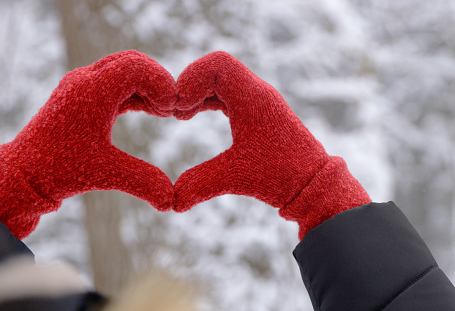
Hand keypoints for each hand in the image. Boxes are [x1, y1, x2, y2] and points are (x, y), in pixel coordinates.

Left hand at [0, 51, 176, 238]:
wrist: (23, 173)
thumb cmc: (58, 170)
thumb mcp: (105, 173)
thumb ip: (141, 181)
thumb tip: (171, 200)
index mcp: (91, 91)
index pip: (135, 68)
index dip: (161, 83)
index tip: (171, 110)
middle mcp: (85, 81)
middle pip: (131, 62)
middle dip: (156, 81)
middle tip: (170, 108)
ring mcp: (81, 86)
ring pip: (122, 70)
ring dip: (145, 86)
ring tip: (162, 111)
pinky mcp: (80, 96)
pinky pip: (114, 83)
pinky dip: (134, 92)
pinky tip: (150, 111)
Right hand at [173, 51, 369, 238]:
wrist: (312, 182)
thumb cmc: (280, 177)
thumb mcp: (236, 178)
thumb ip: (201, 184)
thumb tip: (172, 201)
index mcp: (253, 99)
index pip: (217, 65)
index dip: (191, 78)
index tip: (179, 107)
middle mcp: (256, 92)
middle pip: (215, 69)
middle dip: (190, 85)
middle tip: (175, 112)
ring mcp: (256, 99)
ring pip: (219, 80)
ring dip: (196, 92)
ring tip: (181, 115)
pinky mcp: (255, 110)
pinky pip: (224, 92)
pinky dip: (205, 99)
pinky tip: (191, 116)